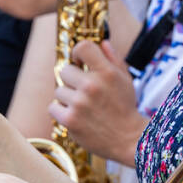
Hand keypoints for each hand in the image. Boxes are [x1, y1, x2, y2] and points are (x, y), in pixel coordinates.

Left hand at [50, 40, 146, 165]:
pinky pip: (53, 107)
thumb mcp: (126, 79)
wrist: (129, 140)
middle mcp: (91, 85)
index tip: (80, 62)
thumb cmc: (126, 108)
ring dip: (67, 97)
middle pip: (65, 70)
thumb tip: (102, 42)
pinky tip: (75, 115)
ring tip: (82, 106)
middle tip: (83, 90)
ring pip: (59, 91)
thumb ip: (114, 59)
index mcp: (106, 72)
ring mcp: (79, 103)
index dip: (78, 53)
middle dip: (72, 80)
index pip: (83, 47)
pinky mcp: (70, 120)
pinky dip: (61, 111)